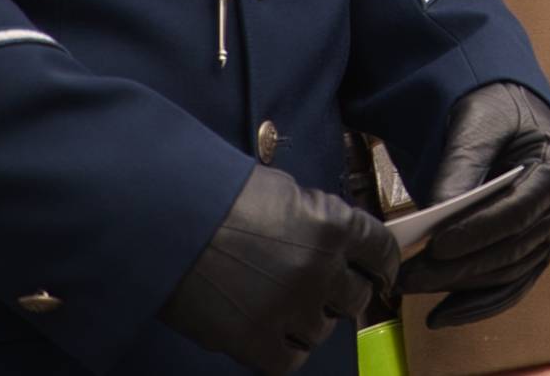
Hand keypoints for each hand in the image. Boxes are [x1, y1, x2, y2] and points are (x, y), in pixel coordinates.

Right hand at [157, 164, 396, 375]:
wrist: (165, 219)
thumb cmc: (218, 195)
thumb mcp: (284, 191)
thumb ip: (317, 219)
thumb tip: (334, 240)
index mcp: (332, 225)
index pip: (380, 251)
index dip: (384, 263)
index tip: (382, 271)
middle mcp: (320, 269)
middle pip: (356, 295)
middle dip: (345, 291)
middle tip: (329, 289)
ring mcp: (290, 309)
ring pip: (323, 328)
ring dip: (313, 318)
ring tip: (291, 307)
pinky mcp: (256, 341)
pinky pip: (291, 358)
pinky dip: (288, 347)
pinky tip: (278, 334)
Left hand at [401, 82, 549, 327]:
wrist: (512, 114)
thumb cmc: (497, 111)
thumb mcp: (478, 121)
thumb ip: (461, 164)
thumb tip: (437, 212)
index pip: (520, 209)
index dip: (480, 230)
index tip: (437, 244)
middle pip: (511, 248)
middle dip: (458, 267)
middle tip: (408, 276)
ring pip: (508, 273)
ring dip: (459, 287)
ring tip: (411, 287)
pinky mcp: (533, 252)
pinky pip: (509, 287)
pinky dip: (476, 305)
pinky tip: (440, 316)